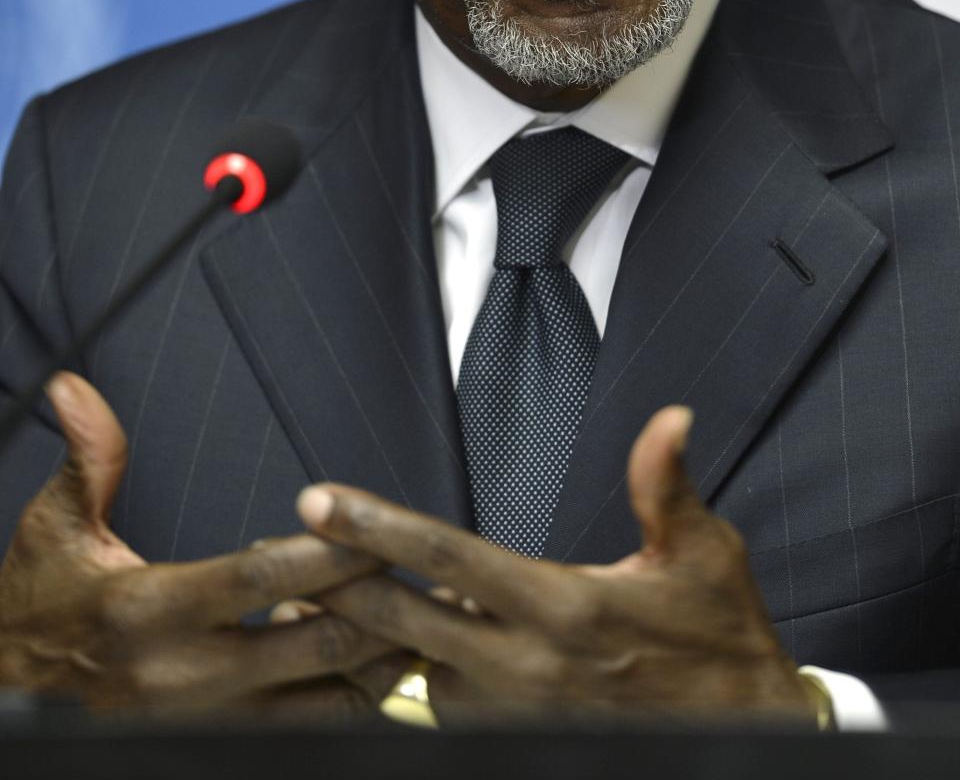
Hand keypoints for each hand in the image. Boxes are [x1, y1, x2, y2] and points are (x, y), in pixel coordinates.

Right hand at [0, 372, 405, 713]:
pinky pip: (301, 725)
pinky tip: (364, 653)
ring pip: (319, 701)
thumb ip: (89, 457)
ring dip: (375, 661)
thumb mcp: (55, 524)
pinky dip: (343, 693)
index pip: (259, 579)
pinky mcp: (213, 741)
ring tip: (420, 617)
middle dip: (377, 608)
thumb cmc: (43, 600)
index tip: (377, 528)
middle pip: (310, 646)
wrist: (12, 687)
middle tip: (427, 572)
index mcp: (149, 611)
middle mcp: (183, 677)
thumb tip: (76, 389)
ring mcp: (203, 720)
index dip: (327, 554)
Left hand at [297, 406, 815, 721]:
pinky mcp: (516, 743)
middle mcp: (526, 667)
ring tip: (360, 592)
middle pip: (403, 617)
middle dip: (342, 581)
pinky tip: (432, 640)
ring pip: (420, 664)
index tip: (317, 502)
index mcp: (562, 606)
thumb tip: (672, 417)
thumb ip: (665, 485)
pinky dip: (431, 668)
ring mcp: (515, 715)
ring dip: (395, 629)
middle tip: (294, 547)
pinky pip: (446, 704)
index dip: (376, 526)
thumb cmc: (721, 639)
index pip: (447, 558)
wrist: (745, 734)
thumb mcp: (704, 554)